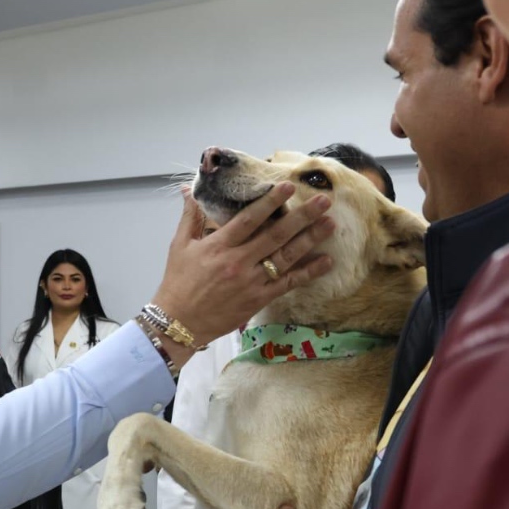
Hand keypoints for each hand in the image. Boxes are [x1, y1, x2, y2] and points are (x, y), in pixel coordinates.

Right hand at [152, 186, 334, 348]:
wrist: (180, 322)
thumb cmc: (178, 282)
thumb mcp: (179, 245)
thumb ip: (190, 216)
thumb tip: (190, 190)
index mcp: (218, 245)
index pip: (249, 219)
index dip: (270, 201)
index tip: (288, 186)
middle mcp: (238, 262)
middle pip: (275, 235)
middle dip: (302, 216)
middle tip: (323, 201)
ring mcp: (251, 282)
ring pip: (286, 257)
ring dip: (310, 239)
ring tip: (330, 224)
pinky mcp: (258, 299)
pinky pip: (288, 284)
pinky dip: (308, 272)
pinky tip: (326, 261)